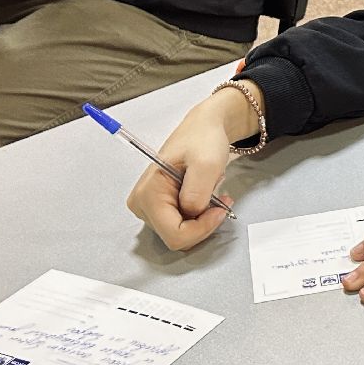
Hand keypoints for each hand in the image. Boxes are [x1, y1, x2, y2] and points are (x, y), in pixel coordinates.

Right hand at [125, 86, 257, 249]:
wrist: (204, 128)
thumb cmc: (203, 140)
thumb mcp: (206, 164)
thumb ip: (197, 194)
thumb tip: (192, 215)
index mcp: (148, 195)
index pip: (174, 235)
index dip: (202, 229)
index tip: (222, 209)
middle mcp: (142, 204)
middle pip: (176, 236)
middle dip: (203, 223)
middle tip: (221, 200)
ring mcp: (149, 207)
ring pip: (180, 232)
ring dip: (202, 218)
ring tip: (211, 192)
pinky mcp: (159, 206)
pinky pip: (182, 224)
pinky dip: (199, 215)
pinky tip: (205, 195)